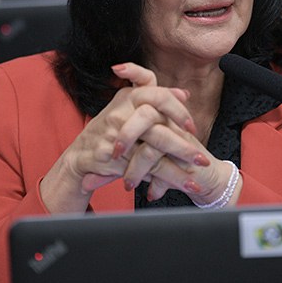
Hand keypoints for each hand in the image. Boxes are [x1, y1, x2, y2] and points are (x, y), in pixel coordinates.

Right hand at [40, 62, 200, 212]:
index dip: (177, 109)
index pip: (158, 94)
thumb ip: (157, 100)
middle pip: (159, 129)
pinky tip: (174, 189)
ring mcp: (113, 134)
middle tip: (200, 160)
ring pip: (151, 154)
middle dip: (182, 145)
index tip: (192, 127)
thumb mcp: (130, 108)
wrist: (80, 156)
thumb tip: (185, 94)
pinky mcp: (108, 156)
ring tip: (193, 184)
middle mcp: (121, 112)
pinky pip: (139, 171)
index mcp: (129, 97)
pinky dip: (158, 182)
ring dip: (175, 172)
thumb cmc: (112, 131)